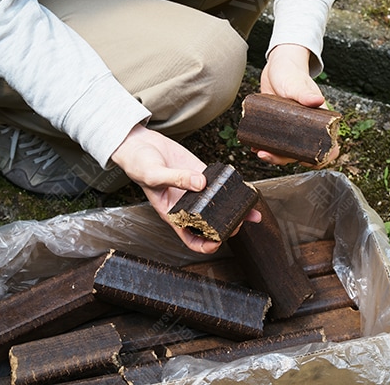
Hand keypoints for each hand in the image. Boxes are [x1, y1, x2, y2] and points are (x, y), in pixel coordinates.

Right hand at [111, 124, 260, 253]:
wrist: (140, 145)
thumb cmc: (139, 165)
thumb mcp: (153, 174)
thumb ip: (176, 178)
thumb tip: (201, 183)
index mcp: (173, 213)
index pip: (190, 237)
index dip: (204, 245)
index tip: (217, 243)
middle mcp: (187, 205)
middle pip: (210, 224)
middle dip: (226, 228)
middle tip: (238, 224)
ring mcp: (196, 190)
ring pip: (219, 206)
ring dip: (235, 210)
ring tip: (251, 212)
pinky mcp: (202, 174)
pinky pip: (220, 185)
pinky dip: (232, 189)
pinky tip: (244, 189)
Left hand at [258, 44, 338, 166]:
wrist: (276, 68)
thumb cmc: (291, 73)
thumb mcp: (297, 84)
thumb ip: (306, 93)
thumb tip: (318, 101)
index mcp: (320, 122)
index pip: (329, 147)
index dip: (320, 159)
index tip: (305, 161)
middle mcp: (308, 129)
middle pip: (302, 153)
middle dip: (284, 159)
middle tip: (267, 155)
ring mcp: (292, 130)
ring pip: (286, 151)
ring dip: (273, 156)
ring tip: (259, 151)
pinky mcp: (278, 128)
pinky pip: (274, 143)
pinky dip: (265, 147)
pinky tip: (255, 146)